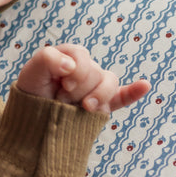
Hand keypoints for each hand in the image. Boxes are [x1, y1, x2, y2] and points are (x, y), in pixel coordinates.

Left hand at [17, 43, 149, 112]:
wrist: (32, 120)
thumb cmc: (32, 92)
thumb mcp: (31, 72)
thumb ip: (47, 59)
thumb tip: (70, 65)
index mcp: (70, 56)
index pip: (82, 56)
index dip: (75, 72)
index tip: (62, 85)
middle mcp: (86, 69)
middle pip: (95, 72)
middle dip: (78, 89)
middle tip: (61, 99)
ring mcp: (95, 87)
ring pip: (109, 83)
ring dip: (97, 96)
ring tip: (82, 107)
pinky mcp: (103, 104)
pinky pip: (123, 96)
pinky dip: (134, 91)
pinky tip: (144, 85)